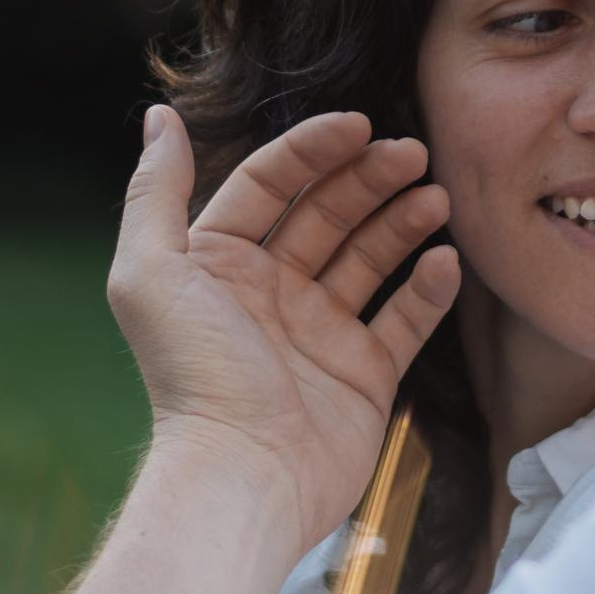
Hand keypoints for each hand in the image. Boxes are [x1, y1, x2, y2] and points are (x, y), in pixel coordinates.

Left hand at [106, 105, 461, 553]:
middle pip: (328, 214)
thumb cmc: (194, 377)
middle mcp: (271, 293)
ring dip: (404, 222)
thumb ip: (153, 192)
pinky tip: (444, 260)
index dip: (312, 150)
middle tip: (413, 154)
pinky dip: (428, 288)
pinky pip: (404, 320)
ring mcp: (320, 334)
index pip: (270, 185)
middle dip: (369, 178)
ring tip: (436, 197)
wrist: (243, 476)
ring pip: (371, 259)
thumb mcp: (150, 273)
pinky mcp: (364, 376)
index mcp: (220, 263)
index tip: (359, 124)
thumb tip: (159, 116)